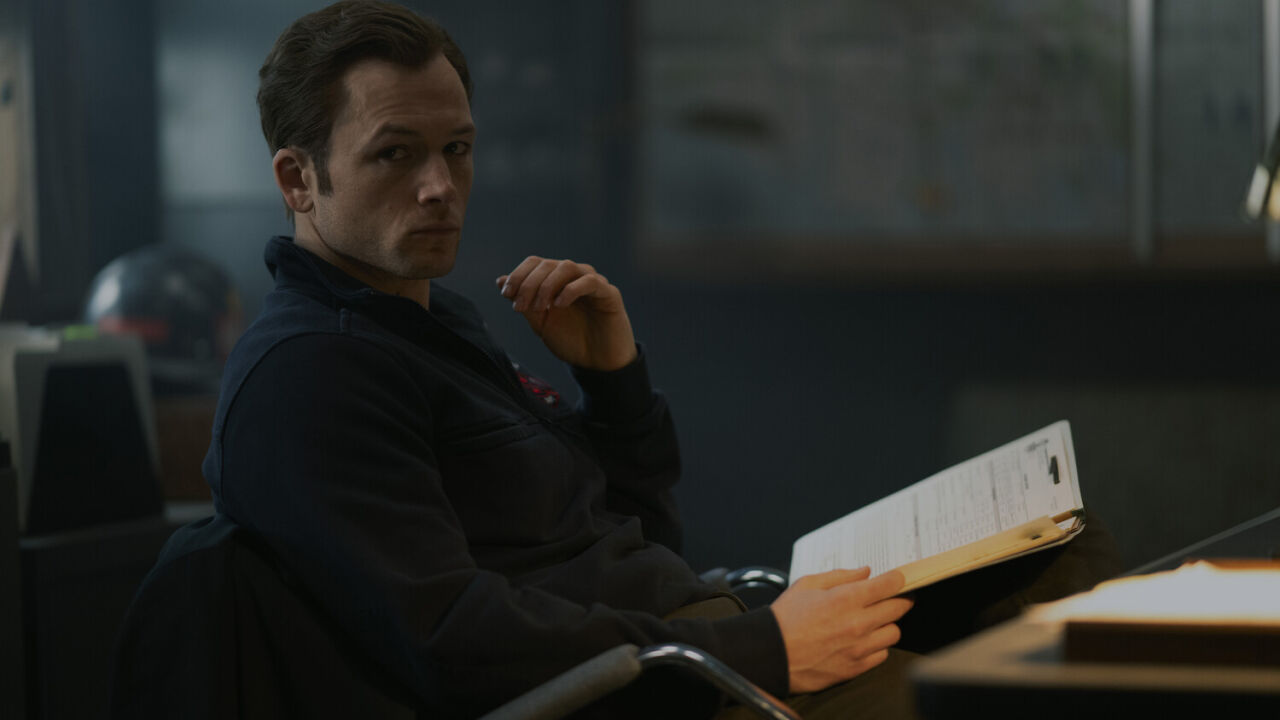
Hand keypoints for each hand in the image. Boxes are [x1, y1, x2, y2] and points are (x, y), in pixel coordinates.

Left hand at [496, 256, 637, 370]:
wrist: (597, 363)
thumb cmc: (571, 341)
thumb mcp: (540, 323)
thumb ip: (524, 302)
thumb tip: (500, 280)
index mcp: (556, 280)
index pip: (535, 264)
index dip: (518, 275)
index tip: (506, 294)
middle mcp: (574, 276)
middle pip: (547, 264)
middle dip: (528, 284)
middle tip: (520, 307)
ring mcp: (592, 282)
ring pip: (566, 267)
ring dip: (547, 285)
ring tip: (540, 308)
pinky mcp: (609, 293)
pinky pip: (589, 281)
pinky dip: (571, 290)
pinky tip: (560, 305)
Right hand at [771, 568, 912, 693]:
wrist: (770, 654)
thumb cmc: (785, 618)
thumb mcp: (806, 585)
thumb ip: (840, 576)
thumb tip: (865, 572)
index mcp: (845, 599)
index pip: (889, 585)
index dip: (898, 579)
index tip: (898, 579)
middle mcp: (857, 624)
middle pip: (899, 608)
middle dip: (900, 599)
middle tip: (893, 597)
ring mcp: (858, 648)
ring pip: (894, 633)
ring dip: (887, 624)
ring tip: (874, 621)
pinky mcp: (855, 668)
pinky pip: (882, 655)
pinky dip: (877, 646)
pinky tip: (863, 641)